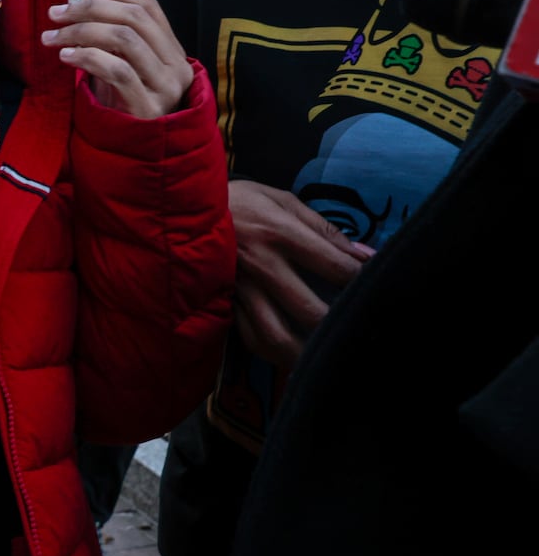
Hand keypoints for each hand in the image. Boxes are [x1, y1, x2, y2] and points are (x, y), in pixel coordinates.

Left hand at [41, 0, 192, 117]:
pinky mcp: (147, 108)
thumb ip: (112, 38)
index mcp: (173, 49)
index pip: (148, 5)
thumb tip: (79, 0)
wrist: (137, 156)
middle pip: (133, 18)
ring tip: (52, 37)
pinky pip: (117, 70)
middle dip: (89, 10)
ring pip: (124, 39)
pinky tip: (65, 57)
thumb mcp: (124, 67)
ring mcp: (165, 87)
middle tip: (55, 14)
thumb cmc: (124, 107)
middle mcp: (176, 65)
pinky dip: (88, 57)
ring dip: (81, 31)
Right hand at [228, 179, 375, 369]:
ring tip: (322, 356)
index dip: (361, 281)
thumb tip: (363, 255)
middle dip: (336, 326)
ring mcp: (238, 287)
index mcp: (280, 233)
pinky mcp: (222, 300)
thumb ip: (323, 229)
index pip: (335, 266)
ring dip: (302, 352)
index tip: (374, 288)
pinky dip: (269, 350)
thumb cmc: (240, 200)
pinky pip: (246, 335)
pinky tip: (287, 353)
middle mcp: (260, 265)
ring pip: (273, 334)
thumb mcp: (281, 199)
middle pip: (308, 310)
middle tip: (354, 332)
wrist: (180, 205)